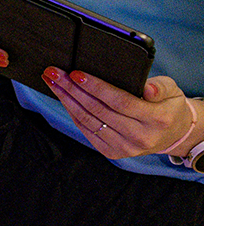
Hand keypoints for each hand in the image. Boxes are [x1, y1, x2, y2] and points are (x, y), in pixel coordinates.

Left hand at [43, 68, 199, 160]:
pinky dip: (73, 113)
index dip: (96, 87)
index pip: (120, 101)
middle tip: (54, 72)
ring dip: (67, 100)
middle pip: (98, 110)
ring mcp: (125, 148)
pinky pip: (87, 131)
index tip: (76, 73)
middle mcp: (140, 137)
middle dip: (72, 89)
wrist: (173, 134)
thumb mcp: (173, 90)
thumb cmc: (169, 106)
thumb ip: (160, 87)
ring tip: (53, 82)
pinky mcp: (113, 153)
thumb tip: (148, 87)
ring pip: (88, 121)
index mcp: (157, 119)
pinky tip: (63, 98)